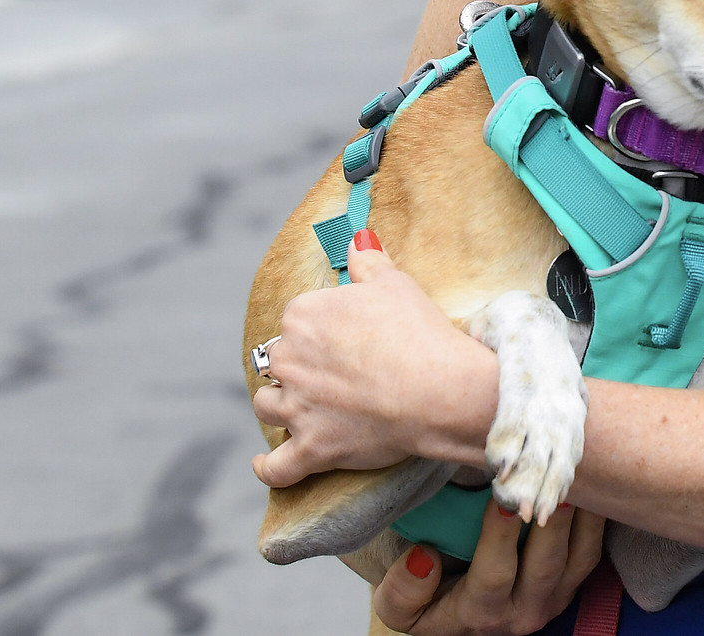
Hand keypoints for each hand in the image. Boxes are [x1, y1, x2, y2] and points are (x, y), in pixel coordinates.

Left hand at [252, 233, 497, 487]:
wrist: (437, 388)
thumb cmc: (418, 332)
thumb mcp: (396, 283)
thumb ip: (368, 260)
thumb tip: (357, 237)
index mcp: (303, 316)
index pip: (296, 318)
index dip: (319, 328)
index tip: (342, 337)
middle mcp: (289, 360)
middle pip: (276, 361)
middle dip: (295, 365)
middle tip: (329, 370)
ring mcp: (296, 407)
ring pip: (268, 405)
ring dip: (279, 405)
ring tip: (297, 407)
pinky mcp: (310, 448)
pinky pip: (276, 465)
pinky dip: (268, 466)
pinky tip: (265, 462)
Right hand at [374, 500, 605, 634]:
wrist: (458, 608)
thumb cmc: (429, 595)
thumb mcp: (401, 605)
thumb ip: (403, 592)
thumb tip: (424, 559)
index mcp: (479, 613)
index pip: (493, 575)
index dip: (499, 537)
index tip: (501, 498)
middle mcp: (524, 611)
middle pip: (545, 565)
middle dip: (551, 521)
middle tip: (551, 477)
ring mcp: (555, 597)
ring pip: (578, 557)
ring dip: (580, 518)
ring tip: (577, 477)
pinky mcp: (574, 581)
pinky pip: (592, 550)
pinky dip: (595, 520)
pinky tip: (594, 484)